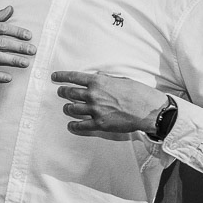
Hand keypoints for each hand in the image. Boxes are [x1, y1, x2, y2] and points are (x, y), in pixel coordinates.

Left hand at [52, 71, 166, 135]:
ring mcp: (95, 110)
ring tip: (67, 108)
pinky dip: (73, 126)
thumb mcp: (121, 79)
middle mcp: (93, 95)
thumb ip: (106, 79)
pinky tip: (71, 125)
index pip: (74, 77)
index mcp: (98, 82)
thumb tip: (98, 76)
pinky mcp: (99, 124)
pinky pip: (80, 125)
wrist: (148, 109)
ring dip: (67, 108)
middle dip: (62, 92)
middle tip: (60, 92)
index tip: (54, 77)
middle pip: (70, 93)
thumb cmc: (138, 93)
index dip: (62, 76)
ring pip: (72, 109)